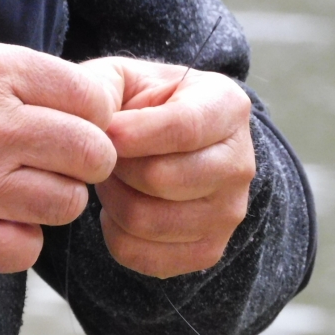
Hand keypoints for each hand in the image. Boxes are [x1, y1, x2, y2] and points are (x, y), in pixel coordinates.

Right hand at [0, 42, 116, 272]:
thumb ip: (28, 79)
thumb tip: (93, 105)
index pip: (91, 99)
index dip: (95, 118)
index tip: (79, 127)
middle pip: (92, 155)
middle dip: (88, 163)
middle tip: (64, 165)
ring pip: (67, 204)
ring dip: (54, 203)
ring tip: (22, 193)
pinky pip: (29, 249)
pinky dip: (20, 241)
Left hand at [83, 58, 254, 277]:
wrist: (172, 147)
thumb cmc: (143, 107)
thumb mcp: (124, 77)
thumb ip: (102, 86)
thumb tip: (94, 127)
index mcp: (228, 108)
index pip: (184, 128)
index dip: (134, 134)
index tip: (104, 133)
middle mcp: (240, 165)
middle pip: (160, 179)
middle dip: (117, 167)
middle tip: (106, 157)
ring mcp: (228, 214)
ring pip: (146, 221)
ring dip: (114, 200)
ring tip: (114, 180)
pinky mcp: (208, 251)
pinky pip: (143, 256)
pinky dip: (116, 235)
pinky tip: (121, 209)